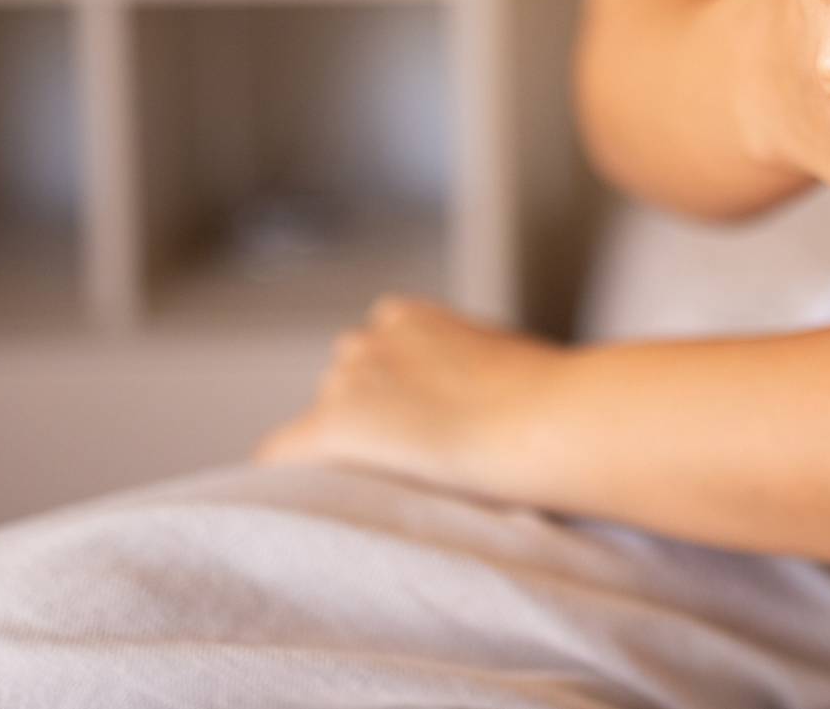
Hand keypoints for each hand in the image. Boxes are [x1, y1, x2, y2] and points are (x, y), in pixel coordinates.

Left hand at [255, 295, 563, 496]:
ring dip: (345, 450)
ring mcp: (345, 382)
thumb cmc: (549, 400)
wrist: (543, 420)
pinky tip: (311, 509)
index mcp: (407, 318)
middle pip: (341, 386)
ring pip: (321, 423)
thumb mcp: (502, 363)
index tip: (423, 427)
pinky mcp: (331, 426)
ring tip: (391, 485)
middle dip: (368, 419)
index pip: (372, 355)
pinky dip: (290, 482)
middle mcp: (366, 340)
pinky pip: (281, 457)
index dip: (394, 397)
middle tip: (411, 461)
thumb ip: (467, 372)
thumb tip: (477, 404)